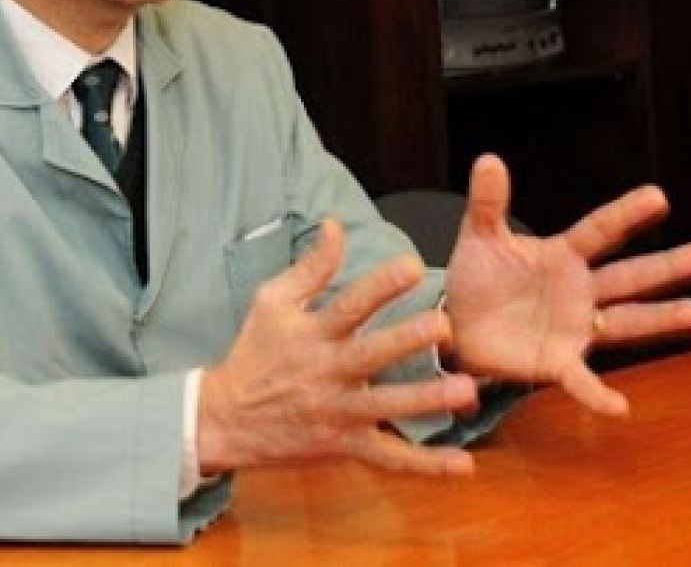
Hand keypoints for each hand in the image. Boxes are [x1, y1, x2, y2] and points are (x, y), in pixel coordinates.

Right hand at [198, 219, 479, 476]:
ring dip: (426, 401)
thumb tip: (335, 225)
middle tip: (445, 326)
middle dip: (407, 340)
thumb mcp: (272, 302)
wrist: (225, 419)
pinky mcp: (345, 446)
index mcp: (312, 334)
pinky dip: (426, 465)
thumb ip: (311, 268)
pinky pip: (389, 458)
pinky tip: (462, 465)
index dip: (380, 285)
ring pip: (387, 407)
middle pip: (371, 355)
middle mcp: (327, 372)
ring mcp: (338, 412)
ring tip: (465, 391)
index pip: (348, 305)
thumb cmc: (254, 353)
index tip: (412, 266)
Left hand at [445, 154, 690, 416]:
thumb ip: (488, 203)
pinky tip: (619, 407)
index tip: (658, 197)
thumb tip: (488, 160)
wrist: (456, 325)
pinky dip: (598, 394)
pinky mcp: (558, 362)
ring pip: (625, 323)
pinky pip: (582, 380)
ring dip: (658, 320)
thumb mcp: (480, 237)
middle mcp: (580, 291)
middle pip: (630, 277)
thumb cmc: (477, 278)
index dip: (625, 215)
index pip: (599, 231)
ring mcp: (575, 328)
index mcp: (562, 256)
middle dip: (669, 267)